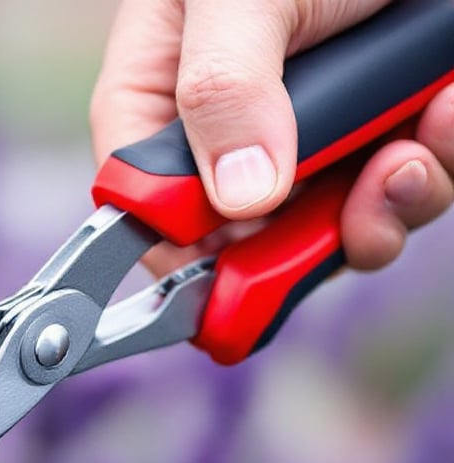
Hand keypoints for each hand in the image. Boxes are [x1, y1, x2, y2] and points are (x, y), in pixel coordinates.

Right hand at [90, 0, 453, 277]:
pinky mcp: (393, 125)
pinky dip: (441, 160)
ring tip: (418, 145)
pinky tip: (447, 109)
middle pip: (244, 230)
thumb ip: (225, 90)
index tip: (217, 283)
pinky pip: (413, 182)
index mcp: (166, 80)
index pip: (138, 192)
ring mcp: (320, 127)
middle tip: (348, 225)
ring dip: (389, 203)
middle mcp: (238, 117)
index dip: (173, 248)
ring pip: (336, 220)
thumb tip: (236, 200)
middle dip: (306, 240)